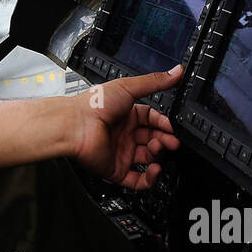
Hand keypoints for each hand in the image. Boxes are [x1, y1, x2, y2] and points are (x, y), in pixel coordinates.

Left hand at [68, 67, 183, 189]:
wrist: (76, 125)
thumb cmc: (94, 105)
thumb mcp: (128, 87)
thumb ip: (154, 82)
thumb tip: (175, 72)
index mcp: (127, 114)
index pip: (153, 120)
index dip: (164, 123)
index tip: (173, 126)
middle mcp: (124, 133)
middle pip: (153, 139)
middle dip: (165, 140)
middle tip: (172, 141)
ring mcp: (120, 152)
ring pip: (148, 158)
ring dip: (158, 155)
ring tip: (159, 148)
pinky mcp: (116, 169)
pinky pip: (137, 179)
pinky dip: (149, 178)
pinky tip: (155, 170)